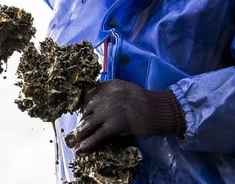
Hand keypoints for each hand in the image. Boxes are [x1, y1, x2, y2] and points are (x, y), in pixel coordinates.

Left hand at [65, 79, 184, 155]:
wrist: (159, 110)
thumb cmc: (145, 101)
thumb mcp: (125, 90)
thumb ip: (111, 95)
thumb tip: (95, 107)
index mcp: (109, 85)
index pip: (89, 94)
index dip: (84, 105)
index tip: (82, 113)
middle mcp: (106, 95)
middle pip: (86, 109)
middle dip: (82, 120)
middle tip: (80, 128)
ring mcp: (109, 110)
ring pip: (88, 123)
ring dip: (80, 133)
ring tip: (75, 140)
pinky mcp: (114, 125)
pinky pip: (96, 135)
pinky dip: (87, 143)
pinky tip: (81, 149)